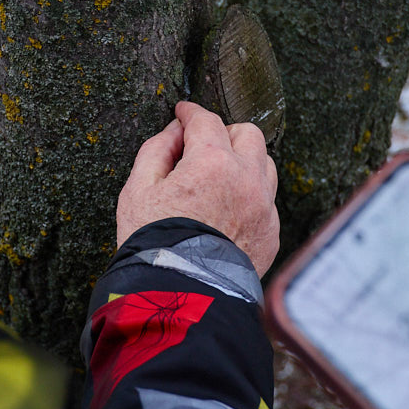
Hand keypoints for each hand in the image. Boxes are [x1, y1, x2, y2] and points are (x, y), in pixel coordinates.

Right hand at [117, 100, 279, 275]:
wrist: (180, 296)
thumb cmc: (153, 242)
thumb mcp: (138, 189)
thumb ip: (156, 150)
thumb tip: (174, 131)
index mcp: (213, 162)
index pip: (206, 120)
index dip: (190, 112)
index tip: (183, 111)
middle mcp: (247, 179)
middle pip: (247, 134)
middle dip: (224, 132)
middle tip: (202, 144)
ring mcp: (264, 208)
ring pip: (265, 165)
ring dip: (244, 161)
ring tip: (218, 176)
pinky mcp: (271, 233)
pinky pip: (266, 201)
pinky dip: (250, 195)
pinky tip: (227, 209)